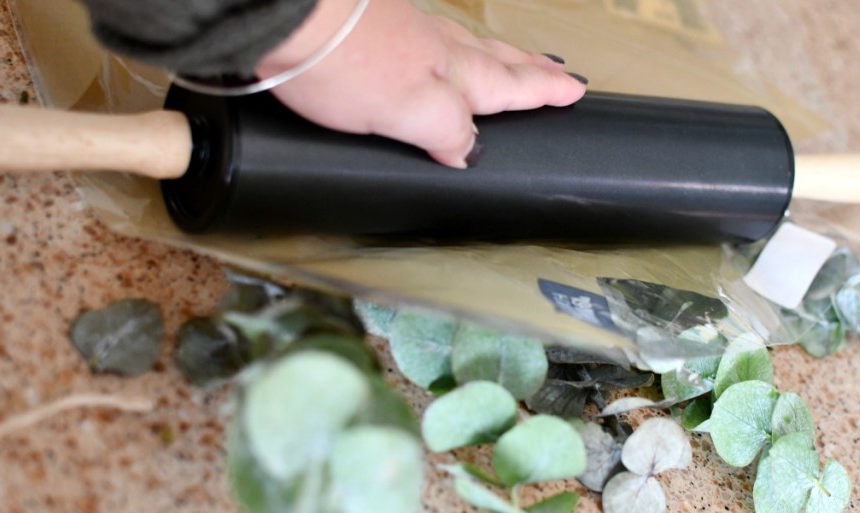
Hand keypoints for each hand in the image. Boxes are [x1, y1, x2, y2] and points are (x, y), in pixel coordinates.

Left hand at [255, 0, 586, 167]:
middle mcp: (433, 49)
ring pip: (465, 46)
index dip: (541, 91)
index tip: (572, 91)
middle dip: (528, 68)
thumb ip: (445, 130)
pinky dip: (451, 48)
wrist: (287, 15)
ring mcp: (403, 34)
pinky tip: (438, 52)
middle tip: (557, 71)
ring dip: (496, 56)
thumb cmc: (342, 62)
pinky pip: (430, 40)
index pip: (508, 86)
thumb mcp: (406, 111)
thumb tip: (469, 151)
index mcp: (450, 73)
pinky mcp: (371, 30)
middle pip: (494, 60)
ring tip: (516, 59)